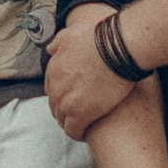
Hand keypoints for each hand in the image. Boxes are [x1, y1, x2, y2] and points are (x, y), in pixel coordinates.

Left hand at [45, 7, 143, 140]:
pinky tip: (86, 134)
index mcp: (54, 68)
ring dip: (70, 123)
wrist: (117, 47)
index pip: (52, 87)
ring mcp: (67, 101)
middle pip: (55, 105)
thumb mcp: (73, 33)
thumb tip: (50, 49)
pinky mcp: (81, 114)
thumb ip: (59, 42)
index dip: (62, 93)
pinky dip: (78, 134)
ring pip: (62, 120)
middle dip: (64, 110)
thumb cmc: (100, 37)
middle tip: (77, 113)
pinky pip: (73, 131)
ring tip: (82, 125)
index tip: (72, 97)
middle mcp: (56, 86)